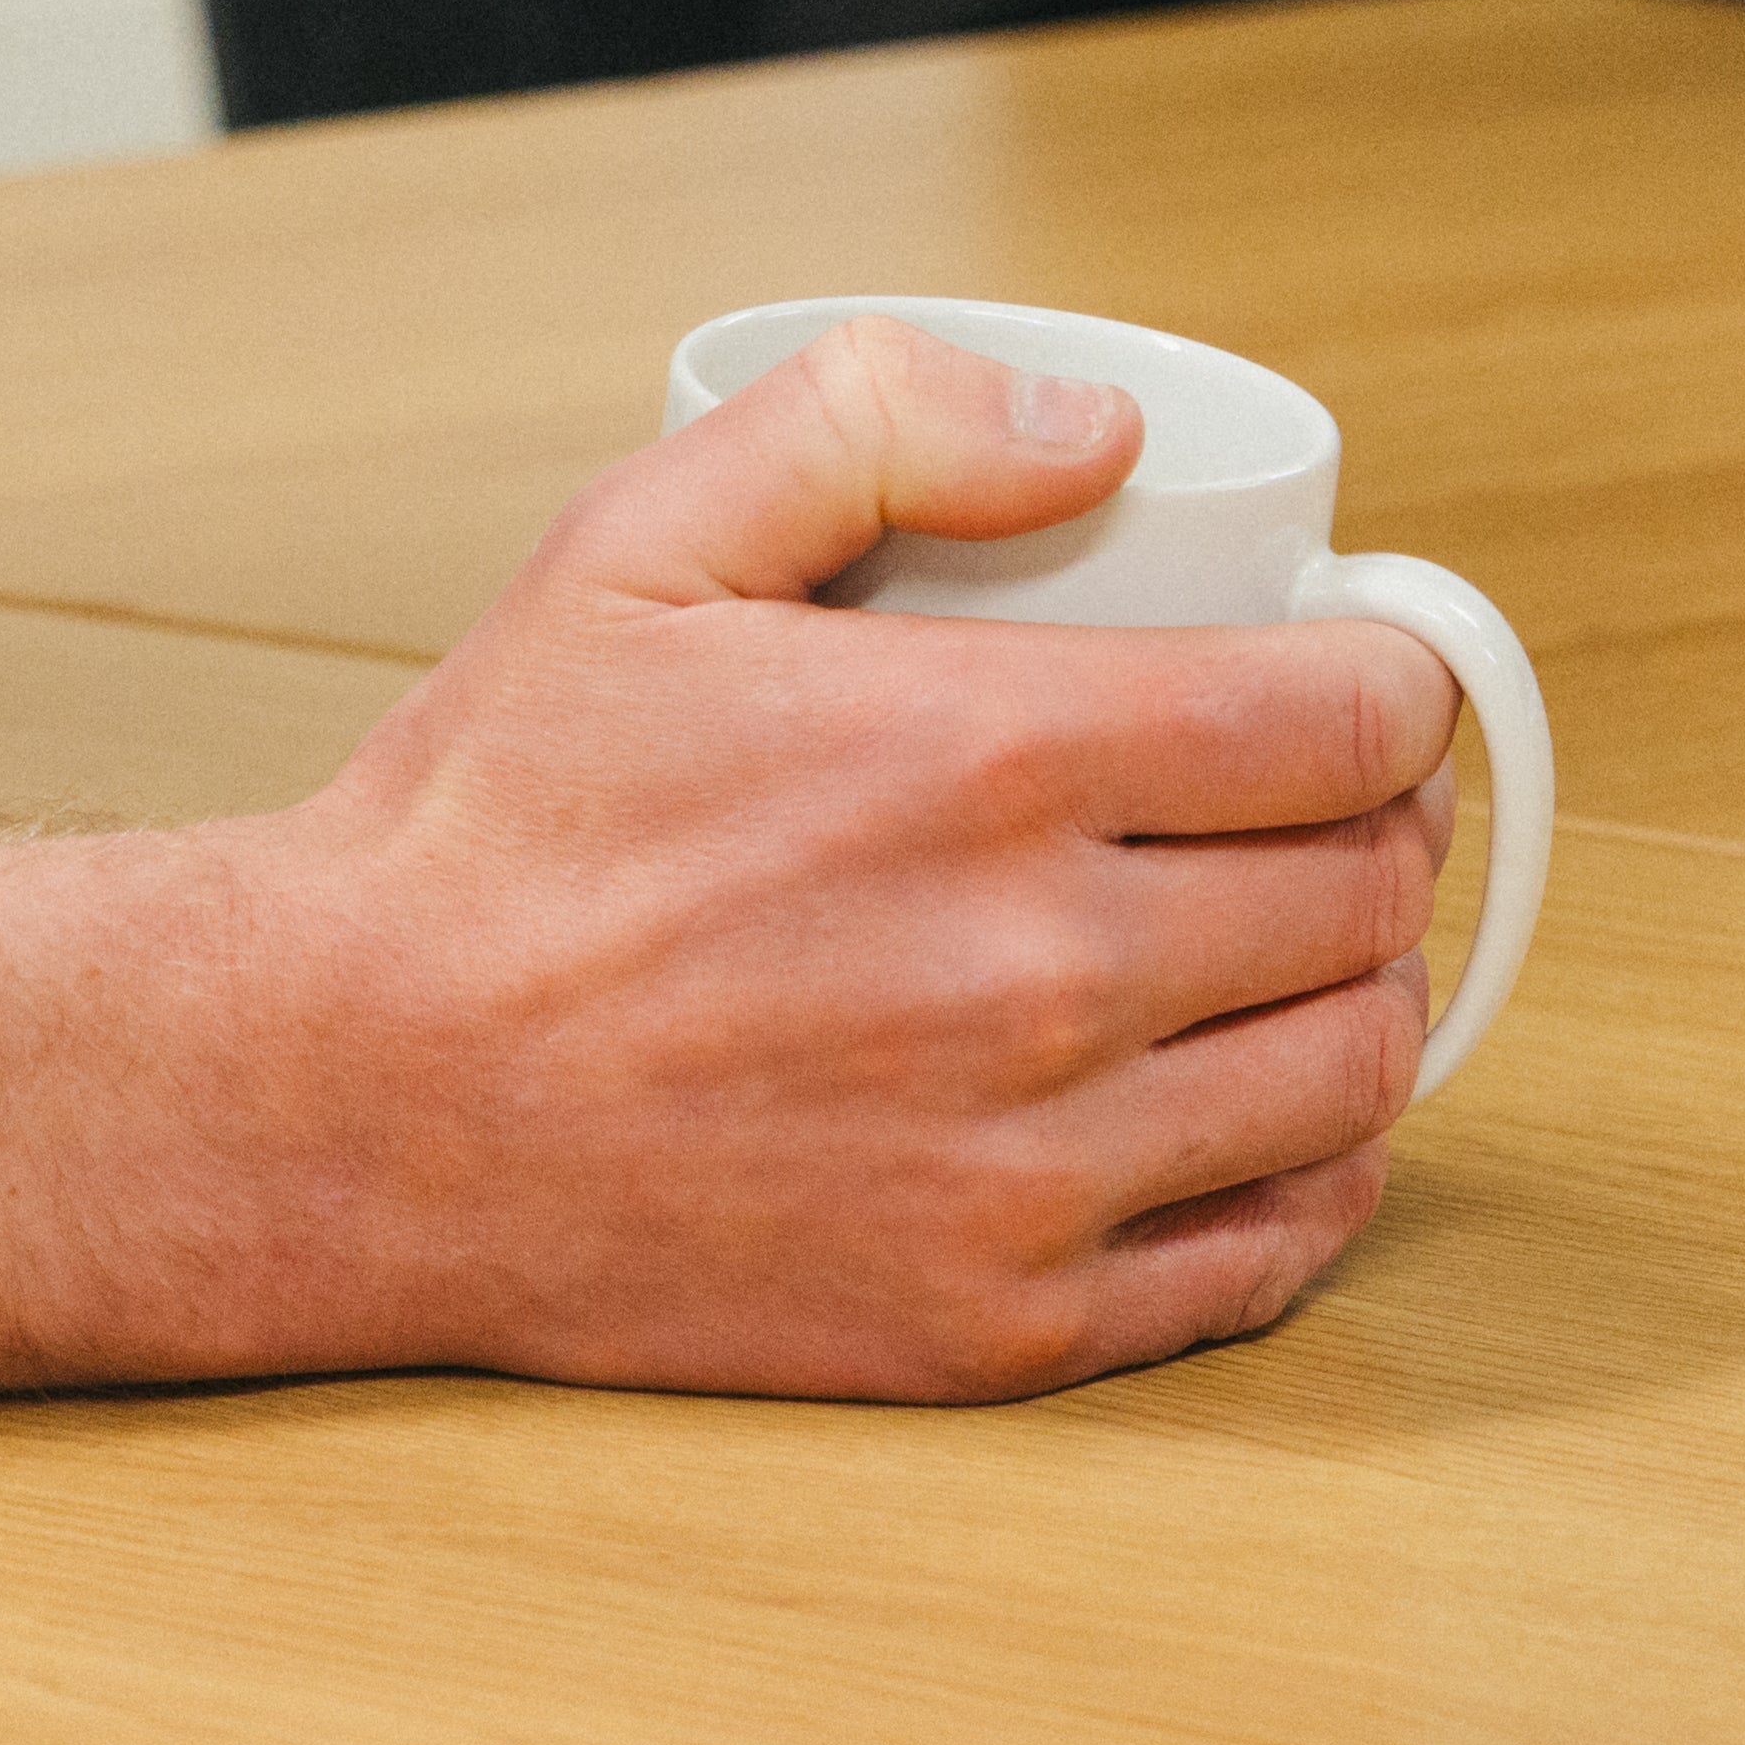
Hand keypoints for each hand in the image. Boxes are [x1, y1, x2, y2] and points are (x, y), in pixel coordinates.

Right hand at [182, 319, 1454, 1396]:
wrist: (352, 1094)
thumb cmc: (497, 820)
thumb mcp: (645, 536)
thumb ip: (879, 421)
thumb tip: (1104, 425)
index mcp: (988, 761)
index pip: (1350, 723)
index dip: (1392, 686)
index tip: (1356, 678)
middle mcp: (1041, 973)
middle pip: (1370, 896)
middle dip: (1382, 828)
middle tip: (1327, 804)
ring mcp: (1029, 1168)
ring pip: (1352, 1077)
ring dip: (1364, 997)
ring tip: (1300, 948)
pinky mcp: (996, 1323)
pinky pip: (1266, 1258)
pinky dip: (1310, 1179)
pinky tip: (1266, 1116)